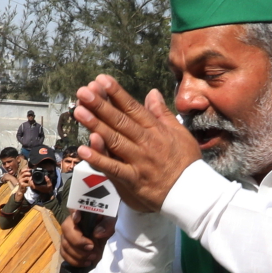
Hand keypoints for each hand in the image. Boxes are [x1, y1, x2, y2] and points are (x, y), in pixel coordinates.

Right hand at [61, 212, 114, 267]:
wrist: (103, 236)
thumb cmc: (106, 224)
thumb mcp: (111, 221)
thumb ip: (107, 224)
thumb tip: (97, 233)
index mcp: (82, 212)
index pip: (74, 208)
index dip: (73, 213)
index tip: (78, 218)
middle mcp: (71, 222)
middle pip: (66, 229)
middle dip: (78, 241)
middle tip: (91, 247)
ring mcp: (67, 235)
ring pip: (65, 244)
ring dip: (78, 254)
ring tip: (92, 257)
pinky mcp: (66, 246)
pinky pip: (64, 254)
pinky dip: (75, 261)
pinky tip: (86, 263)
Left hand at [74, 75, 200, 212]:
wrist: (191, 192)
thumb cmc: (186, 162)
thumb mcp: (179, 132)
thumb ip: (162, 113)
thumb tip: (152, 92)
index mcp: (156, 130)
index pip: (133, 108)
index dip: (116, 93)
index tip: (102, 80)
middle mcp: (146, 142)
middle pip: (120, 121)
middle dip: (100, 105)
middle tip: (83, 91)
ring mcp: (139, 161)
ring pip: (114, 140)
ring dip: (95, 125)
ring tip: (79, 111)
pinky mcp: (133, 180)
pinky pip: (113, 169)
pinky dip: (99, 159)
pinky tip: (83, 150)